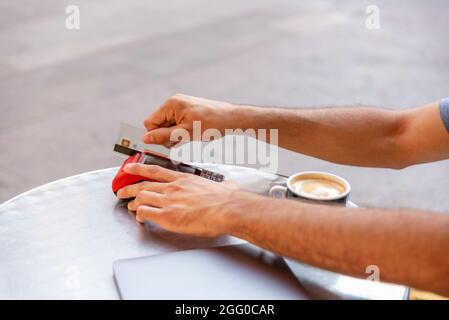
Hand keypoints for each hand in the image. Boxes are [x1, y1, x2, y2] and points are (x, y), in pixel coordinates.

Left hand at [116, 163, 239, 236]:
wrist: (227, 208)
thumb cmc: (227, 199)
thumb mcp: (223, 185)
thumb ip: (221, 184)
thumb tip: (228, 185)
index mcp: (184, 179)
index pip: (156, 171)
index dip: (139, 168)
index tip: (130, 167)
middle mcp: (173, 187)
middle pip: (143, 185)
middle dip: (129, 187)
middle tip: (121, 190)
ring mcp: (168, 200)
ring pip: (140, 198)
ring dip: (132, 203)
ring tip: (128, 206)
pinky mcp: (167, 215)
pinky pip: (144, 212)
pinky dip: (139, 215)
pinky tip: (140, 219)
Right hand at [143, 94, 238, 145]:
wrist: (232, 119)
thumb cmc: (212, 124)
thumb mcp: (185, 133)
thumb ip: (163, 136)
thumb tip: (146, 139)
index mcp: (171, 104)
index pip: (150, 122)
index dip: (156, 135)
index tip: (170, 142)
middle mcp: (174, 102)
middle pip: (158, 124)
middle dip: (167, 135)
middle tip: (183, 139)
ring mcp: (181, 106)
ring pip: (168, 125)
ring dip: (175, 135)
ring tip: (190, 136)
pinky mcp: (188, 111)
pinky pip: (177, 123)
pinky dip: (182, 131)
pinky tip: (192, 134)